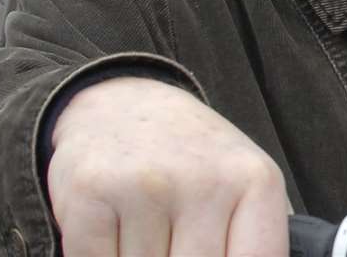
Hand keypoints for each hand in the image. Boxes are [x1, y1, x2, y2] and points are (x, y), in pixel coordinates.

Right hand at [47, 76, 288, 256]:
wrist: (122, 106)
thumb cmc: (192, 160)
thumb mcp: (243, 188)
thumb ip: (254, 242)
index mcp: (256, 182)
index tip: (213, 255)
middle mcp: (205, 180)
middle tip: (175, 240)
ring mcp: (146, 187)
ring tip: (148, 231)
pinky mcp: (90, 195)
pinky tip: (113, 233)